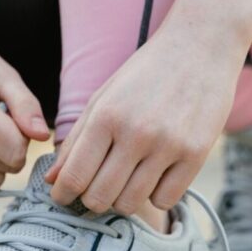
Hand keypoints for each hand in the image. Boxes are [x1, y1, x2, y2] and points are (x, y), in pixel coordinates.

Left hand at [45, 26, 247, 213]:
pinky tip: (155, 175)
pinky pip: (165, 200)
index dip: (62, 194)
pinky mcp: (197, 154)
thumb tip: (52, 180)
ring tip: (126, 179)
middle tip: (97, 187)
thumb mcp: (104, 98)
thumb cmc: (145, 74)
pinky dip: (156, 195)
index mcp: (106, 116)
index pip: (74, 176)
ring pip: (131, 203)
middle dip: (91, 199)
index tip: (63, 196)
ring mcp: (168, 145)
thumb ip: (76, 140)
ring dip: (123, 198)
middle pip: (100, 197)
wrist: (200, 47)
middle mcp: (136, 133)